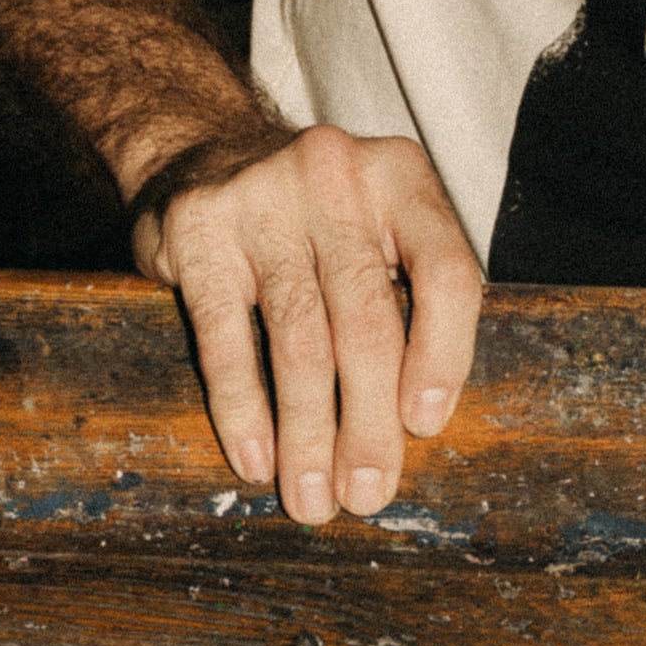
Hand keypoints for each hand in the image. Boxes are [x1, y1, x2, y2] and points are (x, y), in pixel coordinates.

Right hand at [127, 123, 482, 522]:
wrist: (200, 149)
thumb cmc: (311, 219)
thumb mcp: (375, 227)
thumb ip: (408, 297)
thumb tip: (417, 429)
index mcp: (403, 178)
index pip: (447, 275)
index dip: (444, 358)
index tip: (425, 426)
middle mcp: (338, 176)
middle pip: (369, 322)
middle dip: (368, 424)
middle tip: (364, 494)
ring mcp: (263, 197)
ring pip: (300, 339)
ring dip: (307, 433)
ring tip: (309, 496)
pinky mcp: (197, 229)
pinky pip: (226, 338)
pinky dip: (242, 409)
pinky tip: (255, 458)